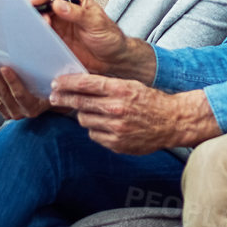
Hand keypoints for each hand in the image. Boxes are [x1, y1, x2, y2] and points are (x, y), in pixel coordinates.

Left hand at [0, 61, 50, 120]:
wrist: (48, 100)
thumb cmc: (50, 86)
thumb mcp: (52, 80)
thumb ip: (45, 69)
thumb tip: (40, 44)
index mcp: (34, 106)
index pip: (20, 94)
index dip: (12, 81)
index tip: (5, 67)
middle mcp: (20, 112)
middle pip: (3, 94)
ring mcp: (8, 112)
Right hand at [30, 0, 146, 77]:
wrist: (114, 60)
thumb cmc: (109, 37)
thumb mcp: (96, 23)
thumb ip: (78, 14)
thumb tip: (57, 4)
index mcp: (75, 1)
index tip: (34, 0)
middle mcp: (64, 12)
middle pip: (43, 7)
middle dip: (34, 11)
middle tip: (30, 19)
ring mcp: (59, 28)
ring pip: (41, 23)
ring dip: (34, 26)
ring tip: (32, 32)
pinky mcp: (57, 43)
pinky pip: (43, 39)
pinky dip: (37, 39)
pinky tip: (34, 43)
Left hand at [49, 74, 218, 154]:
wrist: (173, 122)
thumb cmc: (151, 101)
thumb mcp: (131, 85)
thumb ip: (108, 86)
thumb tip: (81, 85)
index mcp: (121, 90)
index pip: (87, 84)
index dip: (68, 83)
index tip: (56, 83)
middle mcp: (117, 109)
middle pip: (80, 103)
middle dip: (64, 99)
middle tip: (54, 96)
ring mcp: (116, 129)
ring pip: (84, 120)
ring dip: (84, 115)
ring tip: (92, 111)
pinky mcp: (117, 144)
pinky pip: (94, 135)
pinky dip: (96, 129)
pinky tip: (104, 125)